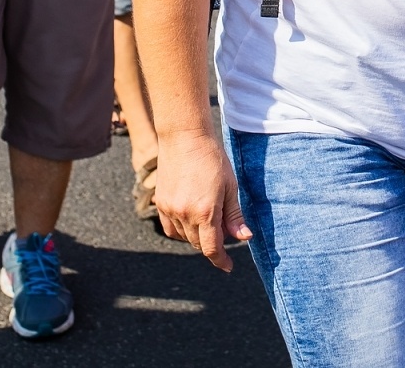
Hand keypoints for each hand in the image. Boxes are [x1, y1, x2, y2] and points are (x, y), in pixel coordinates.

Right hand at [155, 130, 251, 271]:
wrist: (185, 136)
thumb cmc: (212, 158)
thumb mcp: (230, 186)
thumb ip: (234, 215)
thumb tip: (244, 238)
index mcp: (205, 211)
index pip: (212, 248)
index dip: (221, 260)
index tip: (228, 267)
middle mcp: (184, 214)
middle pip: (198, 243)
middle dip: (212, 242)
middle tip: (224, 228)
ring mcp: (169, 209)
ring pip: (184, 237)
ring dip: (197, 235)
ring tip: (208, 217)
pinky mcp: (160, 202)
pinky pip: (170, 227)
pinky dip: (181, 229)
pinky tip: (191, 218)